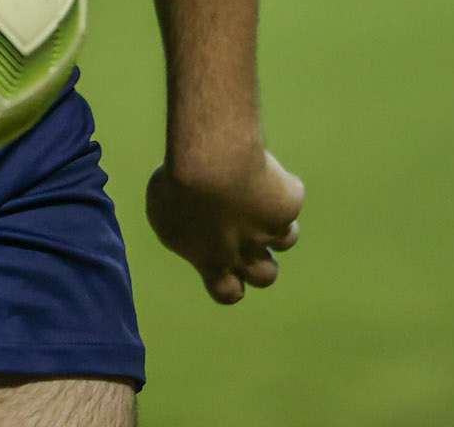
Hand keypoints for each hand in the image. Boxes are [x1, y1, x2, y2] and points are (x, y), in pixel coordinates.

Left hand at [146, 148, 303, 303]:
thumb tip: (188, 225)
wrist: (210, 164)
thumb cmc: (177, 184)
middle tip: (248, 230)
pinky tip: (259, 161)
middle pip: (266, 276)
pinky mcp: (288, 204)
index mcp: (211, 261)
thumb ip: (180, 226)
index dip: (231, 283)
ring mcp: (270, 231)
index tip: (226, 263)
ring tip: (255, 192)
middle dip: (262, 258)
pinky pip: (290, 193)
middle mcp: (245, 254)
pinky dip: (279, 180)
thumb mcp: (162, 209)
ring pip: (287, 237)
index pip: (228, 293)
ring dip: (276, 219)